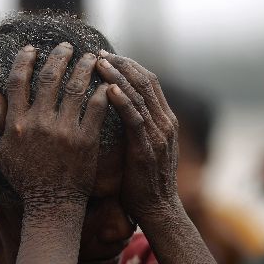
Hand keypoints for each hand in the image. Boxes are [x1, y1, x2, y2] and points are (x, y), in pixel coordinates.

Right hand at [0, 43, 108, 207]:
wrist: (51, 204)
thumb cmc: (24, 178)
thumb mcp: (0, 151)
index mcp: (16, 123)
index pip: (18, 81)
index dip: (24, 60)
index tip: (32, 49)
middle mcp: (38, 122)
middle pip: (49, 78)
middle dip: (59, 56)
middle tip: (68, 46)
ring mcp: (63, 131)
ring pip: (75, 88)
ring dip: (84, 67)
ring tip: (91, 57)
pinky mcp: (85, 140)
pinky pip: (96, 108)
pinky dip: (102, 92)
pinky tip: (106, 82)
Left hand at [96, 51, 180, 221]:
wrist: (158, 209)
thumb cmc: (142, 182)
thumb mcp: (141, 148)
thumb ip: (134, 128)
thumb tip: (111, 111)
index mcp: (164, 120)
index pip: (148, 82)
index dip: (128, 65)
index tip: (106, 56)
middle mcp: (165, 122)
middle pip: (145, 81)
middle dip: (121, 64)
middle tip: (98, 53)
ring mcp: (158, 134)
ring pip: (140, 95)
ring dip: (118, 76)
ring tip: (98, 63)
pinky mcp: (147, 148)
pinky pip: (135, 119)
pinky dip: (123, 101)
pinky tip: (108, 89)